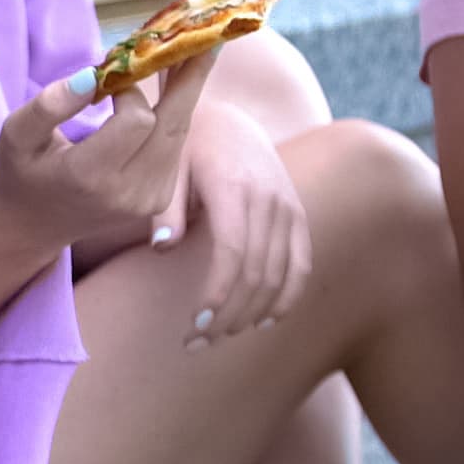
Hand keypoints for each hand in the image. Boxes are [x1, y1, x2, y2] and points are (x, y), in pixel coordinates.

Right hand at [0, 62, 210, 283]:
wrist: (31, 225)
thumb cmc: (21, 171)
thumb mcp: (16, 135)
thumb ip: (48, 105)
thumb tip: (92, 75)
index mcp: (90, 176)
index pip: (136, 120)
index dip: (130, 89)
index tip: (111, 75)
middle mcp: (127, 193)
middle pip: (174, 125)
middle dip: (190, 76)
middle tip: (207, 35)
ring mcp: (148, 200)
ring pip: (179, 132)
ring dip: (185, 90)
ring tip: (190, 50)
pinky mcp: (158, 199)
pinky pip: (174, 145)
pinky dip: (174, 113)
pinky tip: (172, 86)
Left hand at [155, 103, 310, 344]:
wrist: (227, 121)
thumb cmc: (186, 149)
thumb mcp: (167, 168)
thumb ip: (166, 206)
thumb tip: (162, 246)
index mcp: (233, 186)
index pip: (233, 251)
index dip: (218, 292)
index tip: (196, 324)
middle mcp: (268, 198)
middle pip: (256, 270)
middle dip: (228, 314)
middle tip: (199, 342)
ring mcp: (288, 207)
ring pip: (279, 274)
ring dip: (252, 313)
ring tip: (222, 335)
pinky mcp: (297, 215)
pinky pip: (301, 264)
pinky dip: (287, 296)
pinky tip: (264, 321)